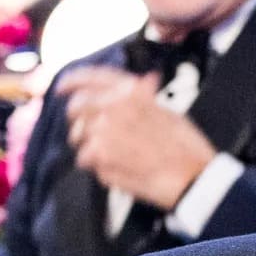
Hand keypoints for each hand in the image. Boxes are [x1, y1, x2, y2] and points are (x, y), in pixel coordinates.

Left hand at [59, 67, 215, 210]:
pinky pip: (85, 160)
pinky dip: (98, 166)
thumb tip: (144, 82)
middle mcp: (111, 106)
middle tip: (92, 133)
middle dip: (79, 121)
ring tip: (113, 156)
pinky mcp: (98, 156)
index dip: (72, 81)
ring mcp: (101, 131)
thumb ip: (145, 97)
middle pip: (76, 108)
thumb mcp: (168, 111)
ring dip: (89, 146)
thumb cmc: (187, 147)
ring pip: (78, 137)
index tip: (62, 88)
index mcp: (130, 91)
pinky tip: (119, 169)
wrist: (193, 177)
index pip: (90, 78)